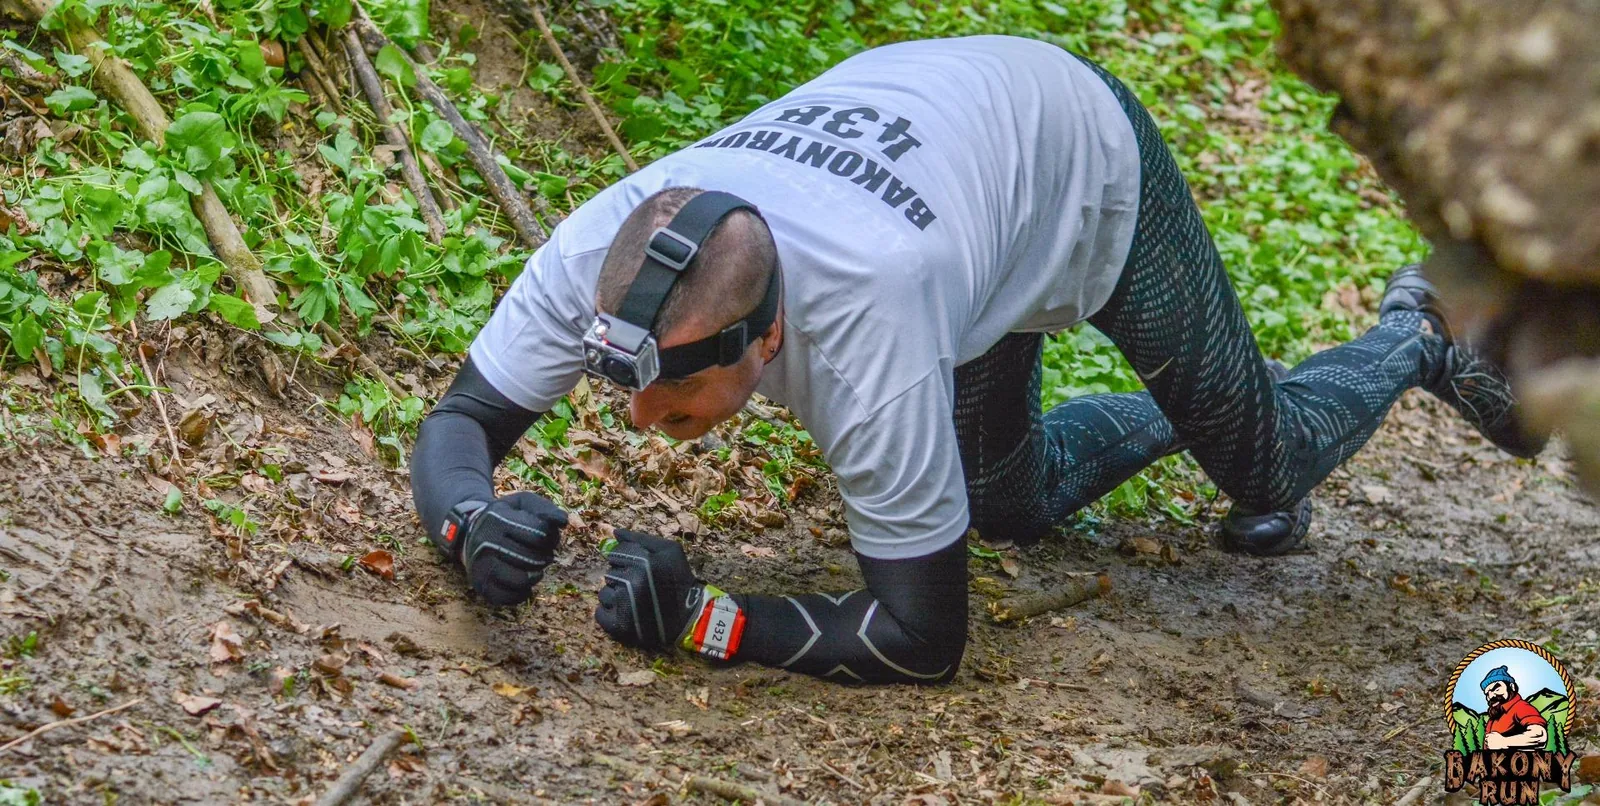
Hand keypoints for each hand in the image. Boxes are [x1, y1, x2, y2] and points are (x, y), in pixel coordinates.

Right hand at [461, 492, 566, 606]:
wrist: (471, 532)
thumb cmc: (505, 517)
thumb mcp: (523, 503)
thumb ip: (545, 508)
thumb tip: (563, 521)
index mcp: (498, 519)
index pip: (540, 533)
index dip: (551, 536)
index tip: (545, 535)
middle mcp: (486, 543)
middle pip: (534, 559)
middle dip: (545, 556)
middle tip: (540, 551)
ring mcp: (482, 567)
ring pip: (523, 580)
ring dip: (536, 574)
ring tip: (532, 565)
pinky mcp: (483, 586)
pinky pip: (511, 597)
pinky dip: (523, 591)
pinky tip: (522, 578)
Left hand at [595, 530, 701, 649]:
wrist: (690, 617)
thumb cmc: (679, 580)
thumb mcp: (670, 551)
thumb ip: (642, 538)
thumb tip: (615, 532)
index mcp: (644, 562)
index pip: (617, 552)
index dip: (627, 559)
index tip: (639, 569)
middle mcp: (632, 582)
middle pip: (610, 572)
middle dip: (623, 577)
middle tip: (640, 587)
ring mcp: (624, 605)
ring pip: (604, 592)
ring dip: (616, 596)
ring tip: (634, 601)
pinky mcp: (619, 626)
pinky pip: (600, 613)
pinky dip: (609, 614)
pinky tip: (624, 613)